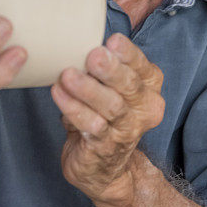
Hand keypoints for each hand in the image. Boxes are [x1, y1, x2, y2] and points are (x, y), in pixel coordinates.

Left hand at [51, 33, 164, 204]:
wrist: (105, 169)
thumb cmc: (105, 117)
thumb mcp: (110, 88)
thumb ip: (101, 67)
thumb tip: (73, 37)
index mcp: (148, 88)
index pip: (143, 67)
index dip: (129, 54)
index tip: (112, 40)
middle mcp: (144, 109)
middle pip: (130, 86)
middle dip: (111, 70)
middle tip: (93, 55)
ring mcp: (126, 130)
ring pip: (111, 106)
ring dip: (88, 89)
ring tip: (68, 75)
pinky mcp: (105, 147)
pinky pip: (91, 126)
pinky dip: (73, 109)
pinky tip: (58, 94)